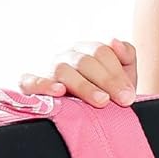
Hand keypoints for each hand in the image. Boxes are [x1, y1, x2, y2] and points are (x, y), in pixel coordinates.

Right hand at [21, 38, 137, 106]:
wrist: (90, 116)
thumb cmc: (107, 90)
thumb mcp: (124, 71)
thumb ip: (126, 54)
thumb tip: (115, 41)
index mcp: (88, 49)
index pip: (102, 52)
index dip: (117, 73)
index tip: (129, 94)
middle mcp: (67, 56)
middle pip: (85, 61)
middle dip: (107, 81)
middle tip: (122, 100)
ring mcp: (48, 68)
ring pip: (63, 71)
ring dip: (84, 86)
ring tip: (102, 101)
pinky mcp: (30, 84)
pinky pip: (30, 81)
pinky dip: (43, 85)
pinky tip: (59, 91)